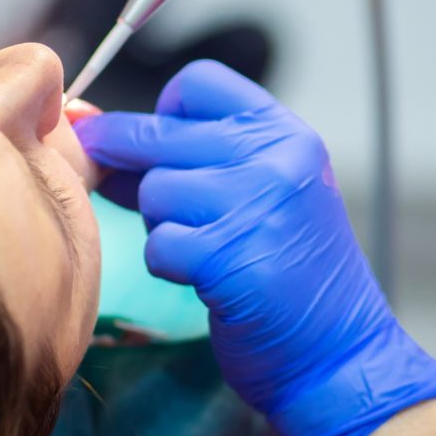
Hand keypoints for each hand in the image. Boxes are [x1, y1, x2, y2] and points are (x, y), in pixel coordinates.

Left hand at [74, 61, 435, 435]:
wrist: (337, 353)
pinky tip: (201, 277)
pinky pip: (158, 243)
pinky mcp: (227, 255)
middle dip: (123, 154)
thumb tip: (97, 134)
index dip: (165, 108)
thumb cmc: (290, 274)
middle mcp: (275, 158)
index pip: (199, 82)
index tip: (158, 133)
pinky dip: (168, 264)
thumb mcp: (261, 195)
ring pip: (154, 191)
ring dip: (160, 223)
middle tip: (100, 168)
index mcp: (286, 134)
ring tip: (199, 246)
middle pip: (160, 133)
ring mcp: (254, 204)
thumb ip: (193, 159)